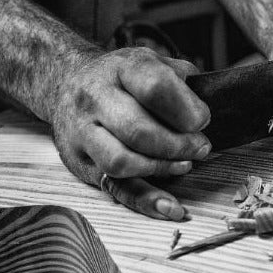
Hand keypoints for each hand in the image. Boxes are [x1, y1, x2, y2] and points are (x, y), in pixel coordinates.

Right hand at [49, 47, 211, 220]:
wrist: (68, 83)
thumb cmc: (124, 79)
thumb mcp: (154, 63)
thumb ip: (182, 83)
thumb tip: (205, 116)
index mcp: (120, 67)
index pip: (155, 87)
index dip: (187, 110)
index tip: (203, 121)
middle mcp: (94, 97)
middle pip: (138, 130)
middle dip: (179, 145)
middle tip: (201, 149)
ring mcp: (82, 131)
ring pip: (122, 161)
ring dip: (162, 168)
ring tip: (184, 164)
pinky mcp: (81, 162)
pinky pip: (115, 187)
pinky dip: (146, 201)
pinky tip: (171, 208)